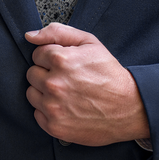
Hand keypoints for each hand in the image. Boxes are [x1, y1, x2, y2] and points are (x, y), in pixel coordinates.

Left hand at [25, 23, 149, 145]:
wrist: (128, 107)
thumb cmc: (108, 72)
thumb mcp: (88, 42)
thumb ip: (57, 32)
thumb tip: (30, 36)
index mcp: (60, 59)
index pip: (36, 54)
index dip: (51, 57)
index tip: (64, 64)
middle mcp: (53, 83)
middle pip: (32, 73)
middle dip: (45, 73)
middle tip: (65, 77)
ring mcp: (53, 106)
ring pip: (31, 93)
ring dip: (44, 91)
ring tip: (64, 92)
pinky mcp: (55, 126)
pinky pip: (37, 113)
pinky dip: (48, 110)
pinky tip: (65, 106)